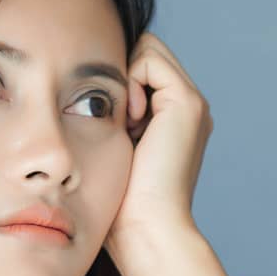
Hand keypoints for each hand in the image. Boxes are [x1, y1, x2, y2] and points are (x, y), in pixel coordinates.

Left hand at [104, 30, 211, 264]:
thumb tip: (84, 86)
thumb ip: (112, 116)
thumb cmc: (120, 202)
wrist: (145, 228)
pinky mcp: (188, 101)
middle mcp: (186, 107)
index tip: (111, 124)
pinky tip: (132, 119)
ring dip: (124, 78)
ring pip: (145, 47)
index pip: (138, 66)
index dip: (116, 80)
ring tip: (126, 122)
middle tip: (118, 120)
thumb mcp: (111, 149)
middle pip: (142, 50)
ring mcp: (192, 102)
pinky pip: (148, 56)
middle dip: (120, 75)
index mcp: (171, 118)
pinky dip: (131, 80)